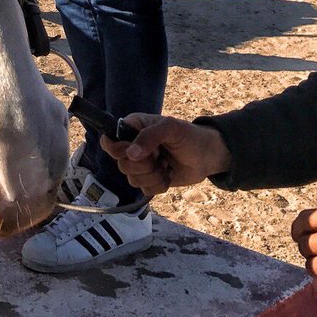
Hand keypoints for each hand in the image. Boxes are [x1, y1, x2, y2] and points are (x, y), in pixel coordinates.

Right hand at [100, 114, 231, 195]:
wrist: (207, 156)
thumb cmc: (189, 136)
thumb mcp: (170, 129)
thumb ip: (149, 136)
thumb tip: (130, 154)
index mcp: (133, 127)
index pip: (110, 139)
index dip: (116, 148)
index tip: (130, 152)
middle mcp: (133, 146)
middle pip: (121, 164)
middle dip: (143, 165)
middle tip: (159, 156)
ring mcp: (141, 165)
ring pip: (132, 179)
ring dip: (153, 175)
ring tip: (166, 165)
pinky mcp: (150, 180)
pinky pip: (144, 189)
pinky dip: (157, 185)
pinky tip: (168, 175)